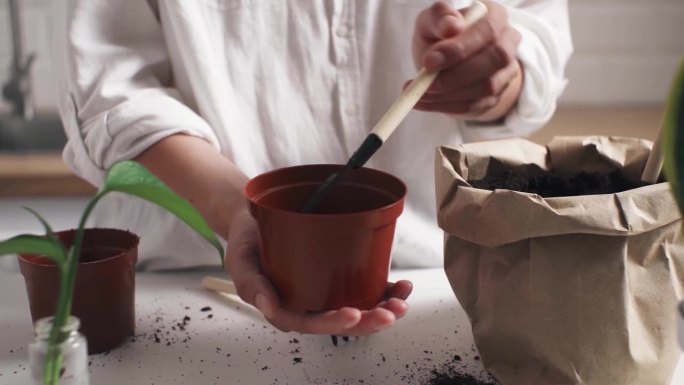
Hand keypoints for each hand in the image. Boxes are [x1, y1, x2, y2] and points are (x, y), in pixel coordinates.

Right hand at [224, 209, 412, 334]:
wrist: (255, 219)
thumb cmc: (247, 241)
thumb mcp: (239, 260)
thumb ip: (250, 284)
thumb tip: (267, 307)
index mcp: (284, 308)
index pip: (310, 323)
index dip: (333, 323)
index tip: (354, 313)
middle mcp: (308, 305)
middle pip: (340, 321)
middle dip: (369, 321)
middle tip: (391, 313)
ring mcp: (324, 293)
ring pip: (357, 308)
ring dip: (382, 308)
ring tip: (402, 300)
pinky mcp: (336, 279)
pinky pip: (362, 290)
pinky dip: (384, 291)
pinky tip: (401, 286)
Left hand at [411, 0, 522, 120]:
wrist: (444, 61)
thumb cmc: (439, 35)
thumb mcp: (432, 20)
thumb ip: (439, 16)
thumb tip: (451, 25)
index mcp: (495, 16)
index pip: (487, 30)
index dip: (459, 48)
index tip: (429, 61)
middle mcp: (508, 43)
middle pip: (494, 60)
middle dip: (455, 75)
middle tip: (424, 83)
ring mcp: (506, 71)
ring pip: (486, 87)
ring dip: (448, 94)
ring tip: (418, 92)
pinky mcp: (496, 95)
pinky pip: (475, 105)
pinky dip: (445, 106)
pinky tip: (424, 103)